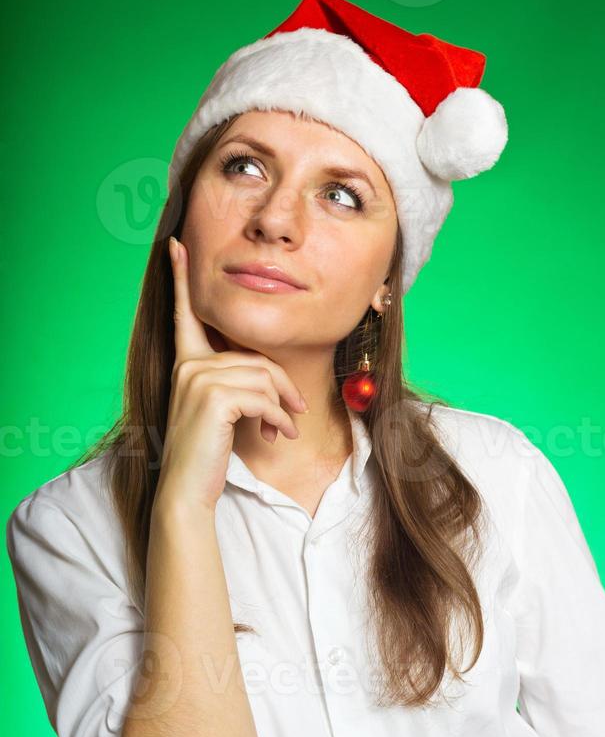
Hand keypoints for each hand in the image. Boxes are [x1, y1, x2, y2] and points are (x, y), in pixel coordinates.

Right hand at [154, 236, 307, 512]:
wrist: (187, 489)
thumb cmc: (207, 453)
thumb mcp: (221, 412)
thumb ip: (237, 386)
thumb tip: (274, 385)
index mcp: (186, 363)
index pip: (184, 315)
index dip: (180, 280)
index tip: (176, 246)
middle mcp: (189, 365)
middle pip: (255, 358)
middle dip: (283, 386)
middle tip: (297, 413)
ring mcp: (198, 378)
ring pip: (264, 377)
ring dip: (285, 406)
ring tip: (286, 429)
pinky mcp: (213, 397)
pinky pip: (264, 396)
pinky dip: (280, 417)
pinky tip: (281, 435)